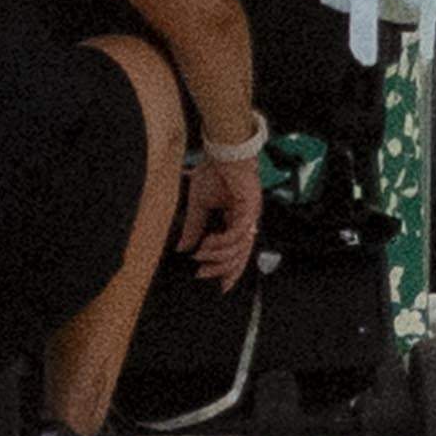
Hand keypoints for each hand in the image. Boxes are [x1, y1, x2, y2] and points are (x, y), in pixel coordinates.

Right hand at [185, 147, 262, 286]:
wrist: (222, 148)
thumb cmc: (214, 170)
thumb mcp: (198, 204)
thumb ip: (193, 227)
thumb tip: (184, 248)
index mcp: (238, 218)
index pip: (238, 252)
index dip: (229, 271)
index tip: (219, 287)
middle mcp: (248, 219)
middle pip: (241, 256)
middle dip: (221, 269)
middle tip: (202, 274)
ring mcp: (251, 214)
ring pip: (239, 249)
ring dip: (217, 256)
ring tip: (200, 255)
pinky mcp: (250, 207)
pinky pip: (237, 234)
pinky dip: (221, 243)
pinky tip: (206, 243)